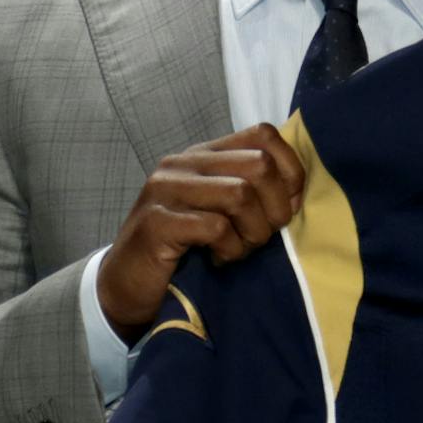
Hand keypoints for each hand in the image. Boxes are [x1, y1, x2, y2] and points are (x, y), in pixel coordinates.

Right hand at [97, 123, 305, 340]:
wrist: (126, 287)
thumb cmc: (185, 252)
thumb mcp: (223, 214)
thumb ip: (254, 194)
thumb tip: (296, 193)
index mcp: (203, 155)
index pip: (264, 135)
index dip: (290, 171)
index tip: (288, 207)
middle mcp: (183, 164)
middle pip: (259, 165)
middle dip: (275, 209)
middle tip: (261, 238)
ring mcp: (165, 190)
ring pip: (240, 194)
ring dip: (253, 232)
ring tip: (239, 250)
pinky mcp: (156, 222)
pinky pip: (216, 227)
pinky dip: (229, 250)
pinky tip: (219, 261)